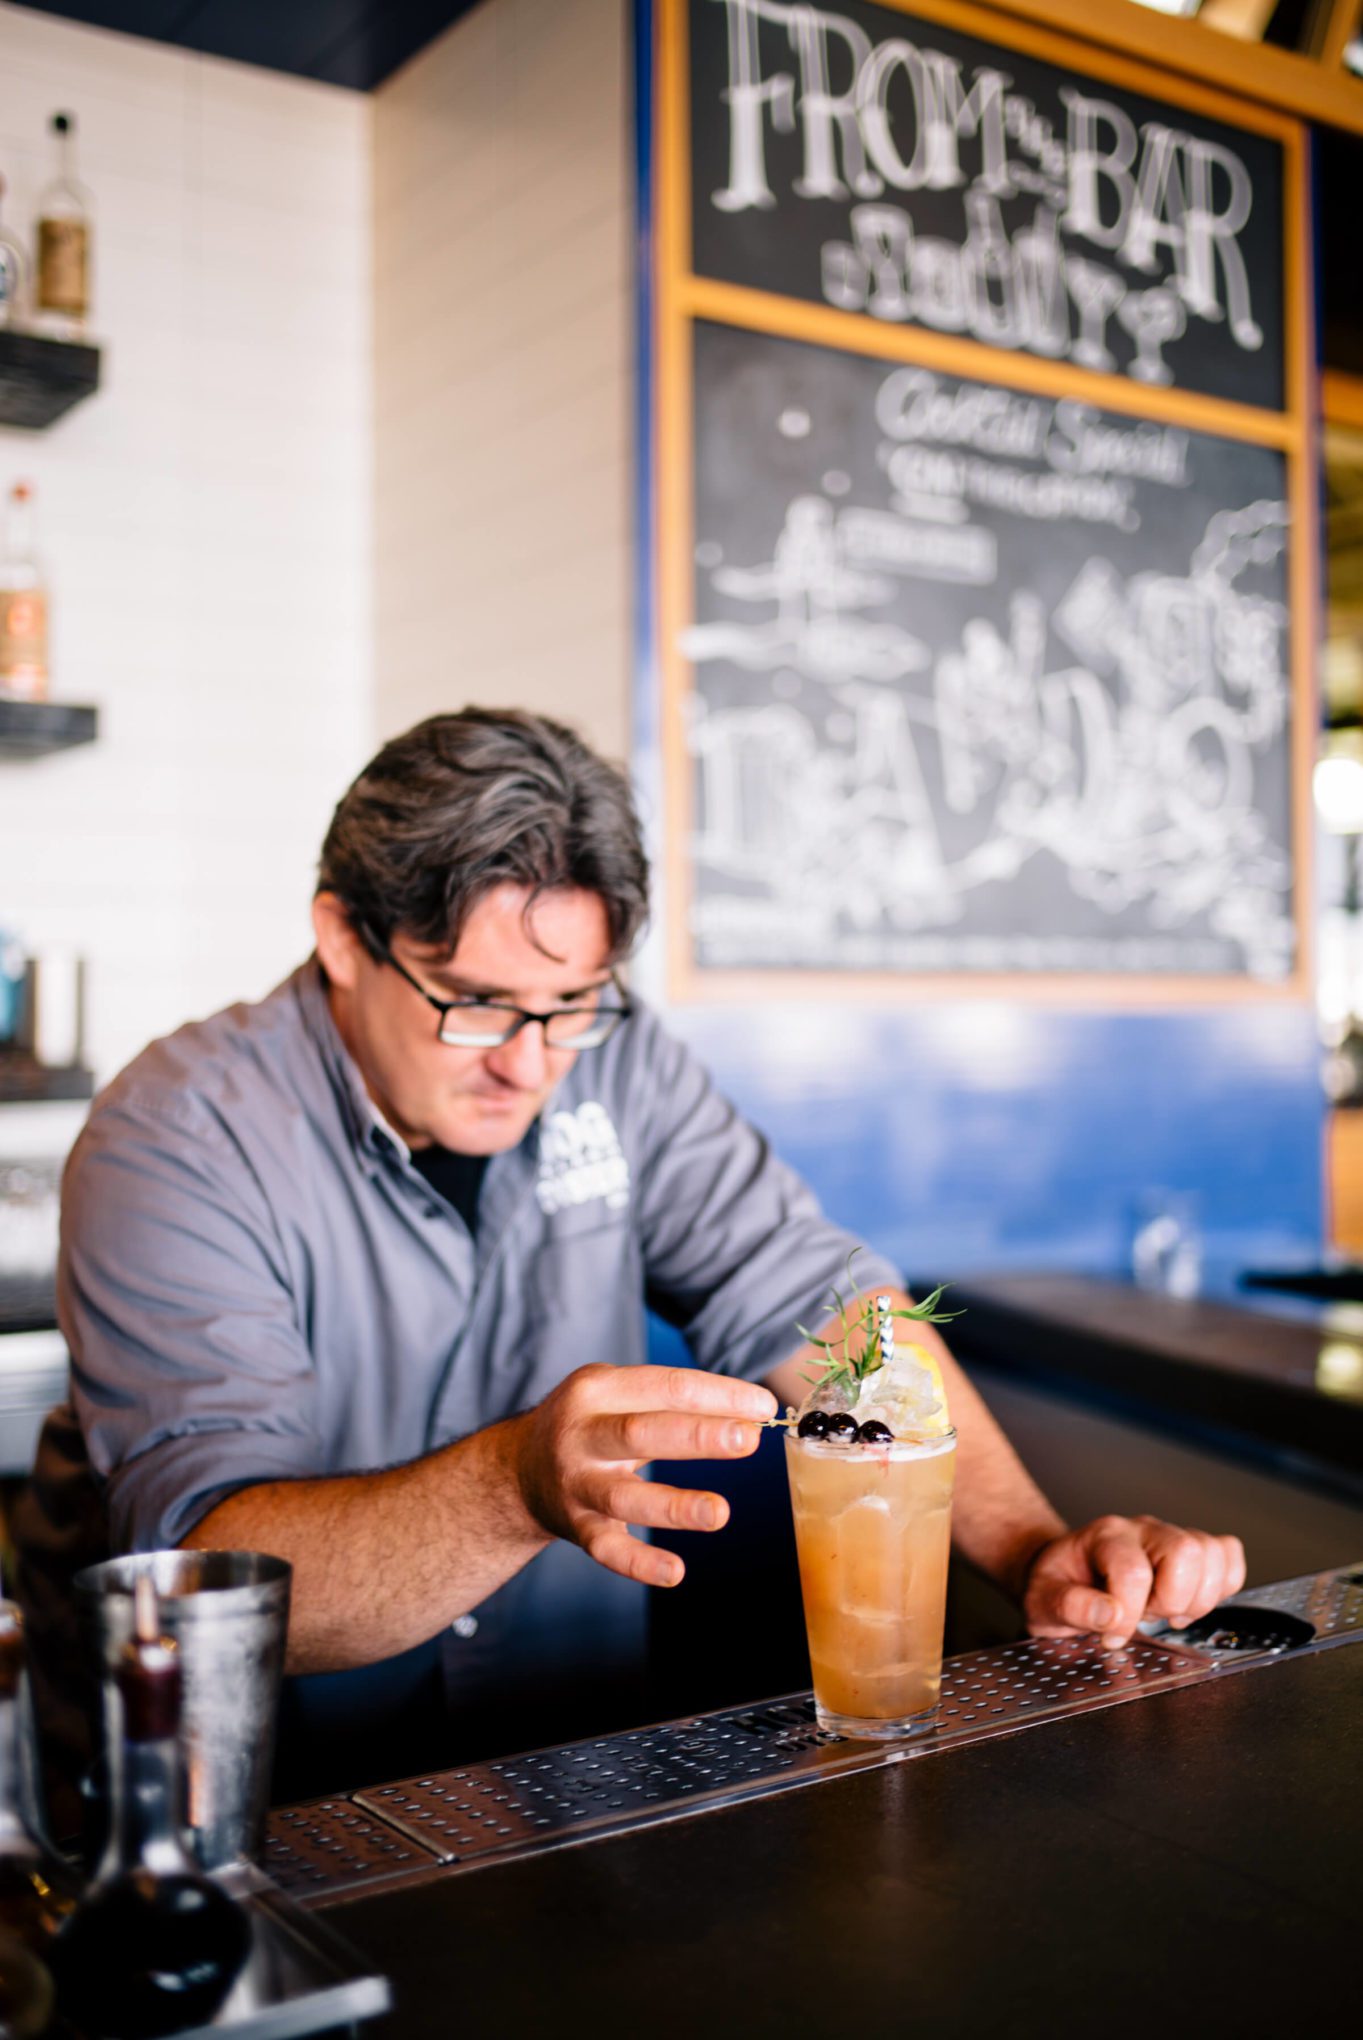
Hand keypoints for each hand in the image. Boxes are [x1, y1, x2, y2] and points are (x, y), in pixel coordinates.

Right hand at [513, 1364, 776, 1588]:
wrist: (517, 1468)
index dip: (717, 1395)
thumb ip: (674, 1402)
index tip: (763, 1407)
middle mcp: (582, 1435)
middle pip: (642, 1432)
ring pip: (625, 1497)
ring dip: (673, 1506)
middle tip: (747, 1440)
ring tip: (719, 1512)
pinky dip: (639, 1563)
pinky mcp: (577, 1527)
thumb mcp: (617, 1393)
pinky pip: (608, 1549)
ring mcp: (577, 1484)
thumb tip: (752, 1415)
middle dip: (697, 1436)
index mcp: (597, 1389)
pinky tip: (675, 1572)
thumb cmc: (590, 1423)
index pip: (664, 1386)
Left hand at [1021, 1514, 1246, 1648]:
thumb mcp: (1043, 1601)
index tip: (1112, 1636)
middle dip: (1173, 1600)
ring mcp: (1169, 1536)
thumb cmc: (1056, 1585)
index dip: (1129, 1614)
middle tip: (1148, 1617)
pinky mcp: (1192, 1548)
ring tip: (1167, 1611)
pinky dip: (1222, 1584)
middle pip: (1186, 1551)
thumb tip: (1112, 1615)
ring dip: (1198, 1596)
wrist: (1063, 1571)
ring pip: (1211, 1553)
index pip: (1134, 1571)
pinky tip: (1192, 1600)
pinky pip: (1227, 1555)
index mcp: (1104, 1537)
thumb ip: (1072, 1607)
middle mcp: (1142, 1529)